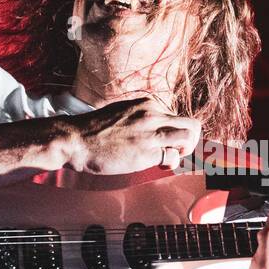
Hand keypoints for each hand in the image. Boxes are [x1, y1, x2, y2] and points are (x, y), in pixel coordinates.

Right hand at [61, 97, 201, 173]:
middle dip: (191, 140)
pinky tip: (161, 165)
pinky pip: (173, 156)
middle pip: (191, 124)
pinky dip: (172, 162)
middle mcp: (153, 115)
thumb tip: (155, 131)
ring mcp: (151, 132)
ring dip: (187, 150)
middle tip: (179, 151)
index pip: (177, 116)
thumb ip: (142, 118)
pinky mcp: (147, 151)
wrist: (77, 140)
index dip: (176, 132)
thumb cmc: (96, 131)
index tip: (169, 142)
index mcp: (148, 104)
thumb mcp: (123, 113)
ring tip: (172, 157)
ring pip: (189, 137)